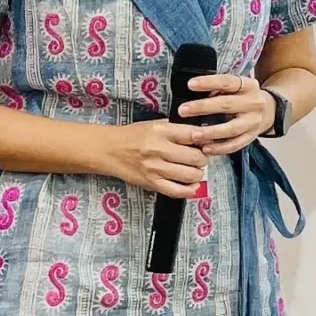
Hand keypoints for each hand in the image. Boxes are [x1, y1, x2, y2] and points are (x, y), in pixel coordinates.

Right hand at [95, 121, 212, 198]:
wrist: (108, 150)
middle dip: (203, 159)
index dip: (205, 140)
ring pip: (189, 175)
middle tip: (200, 158)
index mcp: (161, 131)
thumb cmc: (132, 136)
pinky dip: (189, 190)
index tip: (207, 142)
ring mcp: (155, 168)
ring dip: (198, 174)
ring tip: (195, 170)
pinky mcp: (150, 183)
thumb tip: (201, 136)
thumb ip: (176, 130)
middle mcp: (158, 149)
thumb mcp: (155, 124)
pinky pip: (176, 191)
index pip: (193, 135)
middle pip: (195, 157)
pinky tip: (193, 186)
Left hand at [178, 73, 274, 156]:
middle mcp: (254, 103)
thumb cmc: (241, 97)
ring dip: (210, 132)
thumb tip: (193, 91)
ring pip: (231, 128)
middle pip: (227, 105)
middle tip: (182, 110)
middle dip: (202, 107)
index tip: (190, 84)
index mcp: (248, 85)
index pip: (228, 82)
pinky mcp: (251, 137)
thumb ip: (219, 88)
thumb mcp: (236, 87)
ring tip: (193, 135)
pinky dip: (219, 148)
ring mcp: (254, 122)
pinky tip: (205, 148)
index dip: (209, 82)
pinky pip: (235, 145)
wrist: (267, 110)